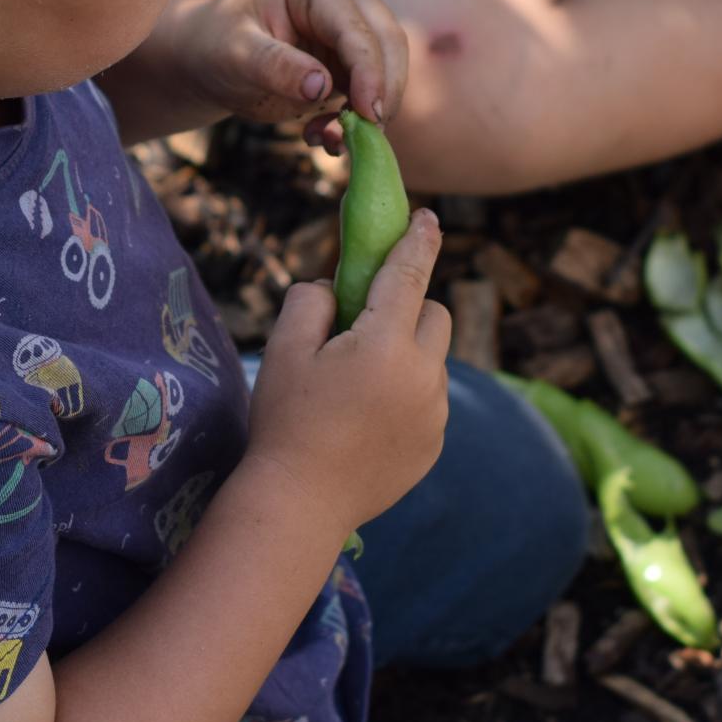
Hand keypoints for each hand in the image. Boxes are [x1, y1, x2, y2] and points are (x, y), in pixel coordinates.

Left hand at [177, 0, 409, 150]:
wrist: (209, 58)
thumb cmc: (216, 47)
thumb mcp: (235, 55)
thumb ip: (274, 66)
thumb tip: (320, 85)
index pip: (356, 26)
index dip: (369, 70)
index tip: (368, 114)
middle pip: (389, 41)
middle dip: (383, 91)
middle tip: (366, 137)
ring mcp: (353, 24)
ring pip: (388, 68)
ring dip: (370, 111)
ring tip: (326, 140)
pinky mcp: (353, 57)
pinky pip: (371, 90)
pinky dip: (356, 119)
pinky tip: (321, 135)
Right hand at [242, 210, 450, 535]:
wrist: (300, 502)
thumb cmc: (286, 421)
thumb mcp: (285, 349)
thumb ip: (311, 301)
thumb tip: (334, 288)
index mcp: (386, 344)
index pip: (410, 275)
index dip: (420, 240)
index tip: (429, 218)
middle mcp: (424, 376)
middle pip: (436, 315)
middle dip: (408, 308)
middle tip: (365, 327)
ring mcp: (435, 413)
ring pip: (433, 361)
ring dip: (407, 356)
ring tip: (358, 387)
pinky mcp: (435, 444)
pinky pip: (430, 400)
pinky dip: (408, 395)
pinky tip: (366, 420)